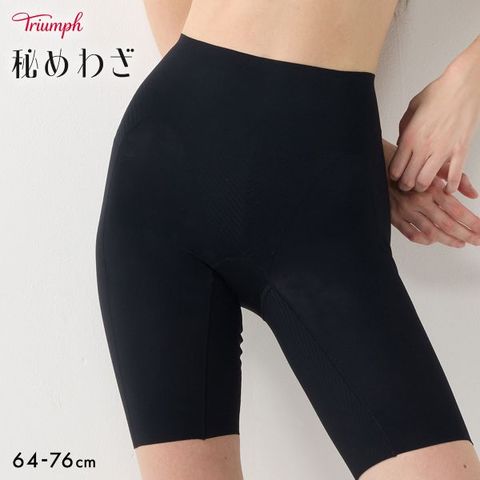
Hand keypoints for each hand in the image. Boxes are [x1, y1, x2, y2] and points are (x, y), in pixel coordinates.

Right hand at [383, 139, 479, 246]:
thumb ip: (455, 180)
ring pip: (431, 232)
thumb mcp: (434, 166)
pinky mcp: (394, 217)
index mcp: (430, 189)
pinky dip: (424, 240)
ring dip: (448, 240)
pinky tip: (434, 240)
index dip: (472, 222)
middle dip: (465, 234)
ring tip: (461, 243)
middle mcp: (419, 202)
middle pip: (447, 224)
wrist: (375, 165)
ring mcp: (405, 211)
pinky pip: (411, 234)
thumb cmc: (406, 164)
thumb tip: (473, 194)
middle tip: (478, 240)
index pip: (457, 210)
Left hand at [388, 40, 479, 193]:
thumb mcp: (411, 110)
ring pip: (426, 181)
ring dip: (423, 186)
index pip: (395, 169)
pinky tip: (447, 188)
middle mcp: (424, 146)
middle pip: (409, 179)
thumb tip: (400, 144)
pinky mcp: (460, 150)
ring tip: (423, 184)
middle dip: (406, 185)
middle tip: (407, 184)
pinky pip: (455, 176)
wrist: (463, 85)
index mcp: (410, 137)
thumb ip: (404, 130)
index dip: (394, 176)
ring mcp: (443, 150)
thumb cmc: (438, 94)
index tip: (396, 176)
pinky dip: (450, 186)